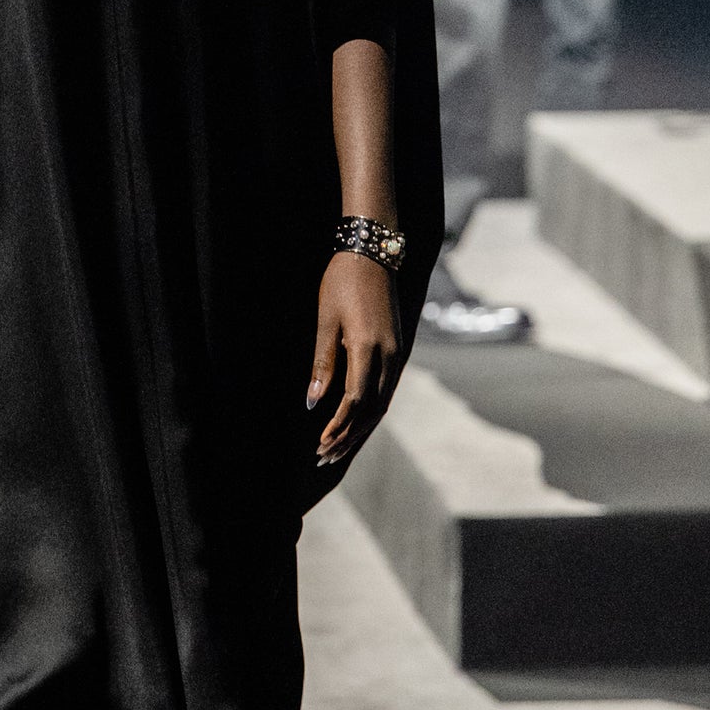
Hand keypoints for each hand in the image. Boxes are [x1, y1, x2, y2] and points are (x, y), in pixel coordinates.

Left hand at [306, 251, 402, 468]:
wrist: (374, 252)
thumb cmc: (343, 281)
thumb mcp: (326, 321)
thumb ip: (322, 364)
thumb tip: (312, 402)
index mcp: (368, 347)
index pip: (354, 401)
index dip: (338, 426)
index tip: (319, 444)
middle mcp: (389, 355)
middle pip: (371, 409)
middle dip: (348, 437)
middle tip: (324, 457)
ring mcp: (397, 353)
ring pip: (382, 403)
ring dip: (361, 430)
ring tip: (338, 449)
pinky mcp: (398, 350)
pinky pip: (387, 390)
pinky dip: (372, 413)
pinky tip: (358, 424)